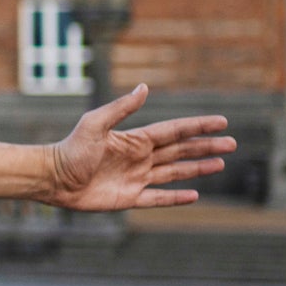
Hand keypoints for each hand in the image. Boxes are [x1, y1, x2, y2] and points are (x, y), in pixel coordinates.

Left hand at [42, 85, 234, 210]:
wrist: (53, 178)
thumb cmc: (71, 149)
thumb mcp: (95, 124)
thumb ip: (121, 109)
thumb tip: (144, 87)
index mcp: (135, 139)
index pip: (174, 131)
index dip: (198, 127)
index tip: (221, 122)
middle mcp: (140, 158)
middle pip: (181, 151)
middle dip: (206, 147)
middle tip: (231, 143)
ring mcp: (136, 178)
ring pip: (175, 173)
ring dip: (198, 169)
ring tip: (220, 164)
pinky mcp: (129, 198)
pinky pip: (158, 198)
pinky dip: (176, 197)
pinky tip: (195, 195)